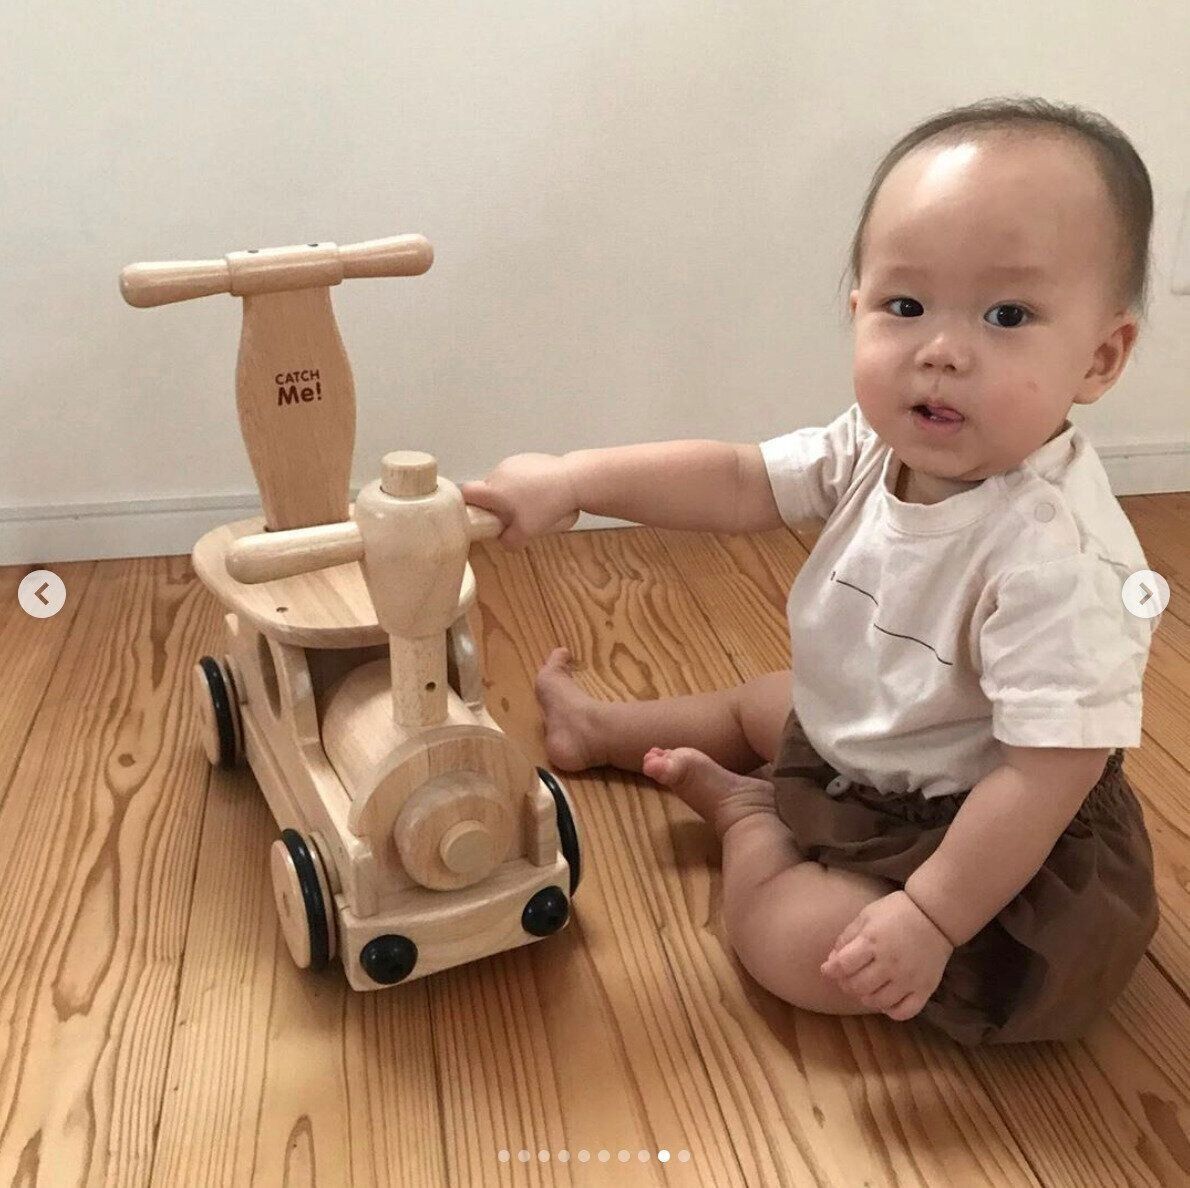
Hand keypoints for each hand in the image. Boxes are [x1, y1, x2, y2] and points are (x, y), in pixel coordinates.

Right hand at [460, 453, 579, 548]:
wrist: (574, 479)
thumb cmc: (547, 505)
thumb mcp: (527, 532)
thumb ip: (509, 541)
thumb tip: (503, 541)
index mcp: (493, 489)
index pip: (465, 493)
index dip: (465, 504)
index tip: (475, 514)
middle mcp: (499, 472)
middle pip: (486, 490)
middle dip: (495, 504)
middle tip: (513, 517)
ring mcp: (514, 462)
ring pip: (503, 482)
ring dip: (511, 494)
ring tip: (532, 505)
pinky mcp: (528, 458)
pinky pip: (517, 474)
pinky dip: (524, 484)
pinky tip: (541, 493)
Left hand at [820, 891, 953, 1021]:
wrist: (935, 915)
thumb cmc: (896, 912)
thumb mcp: (867, 916)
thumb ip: (847, 937)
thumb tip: (831, 961)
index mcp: (872, 941)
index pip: (844, 965)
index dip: (831, 970)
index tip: (828, 970)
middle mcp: (889, 963)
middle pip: (858, 986)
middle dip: (846, 984)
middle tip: (847, 979)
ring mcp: (908, 979)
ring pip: (878, 1002)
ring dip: (866, 997)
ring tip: (866, 988)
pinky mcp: (925, 989)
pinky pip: (904, 1012)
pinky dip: (891, 1011)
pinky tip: (887, 1000)